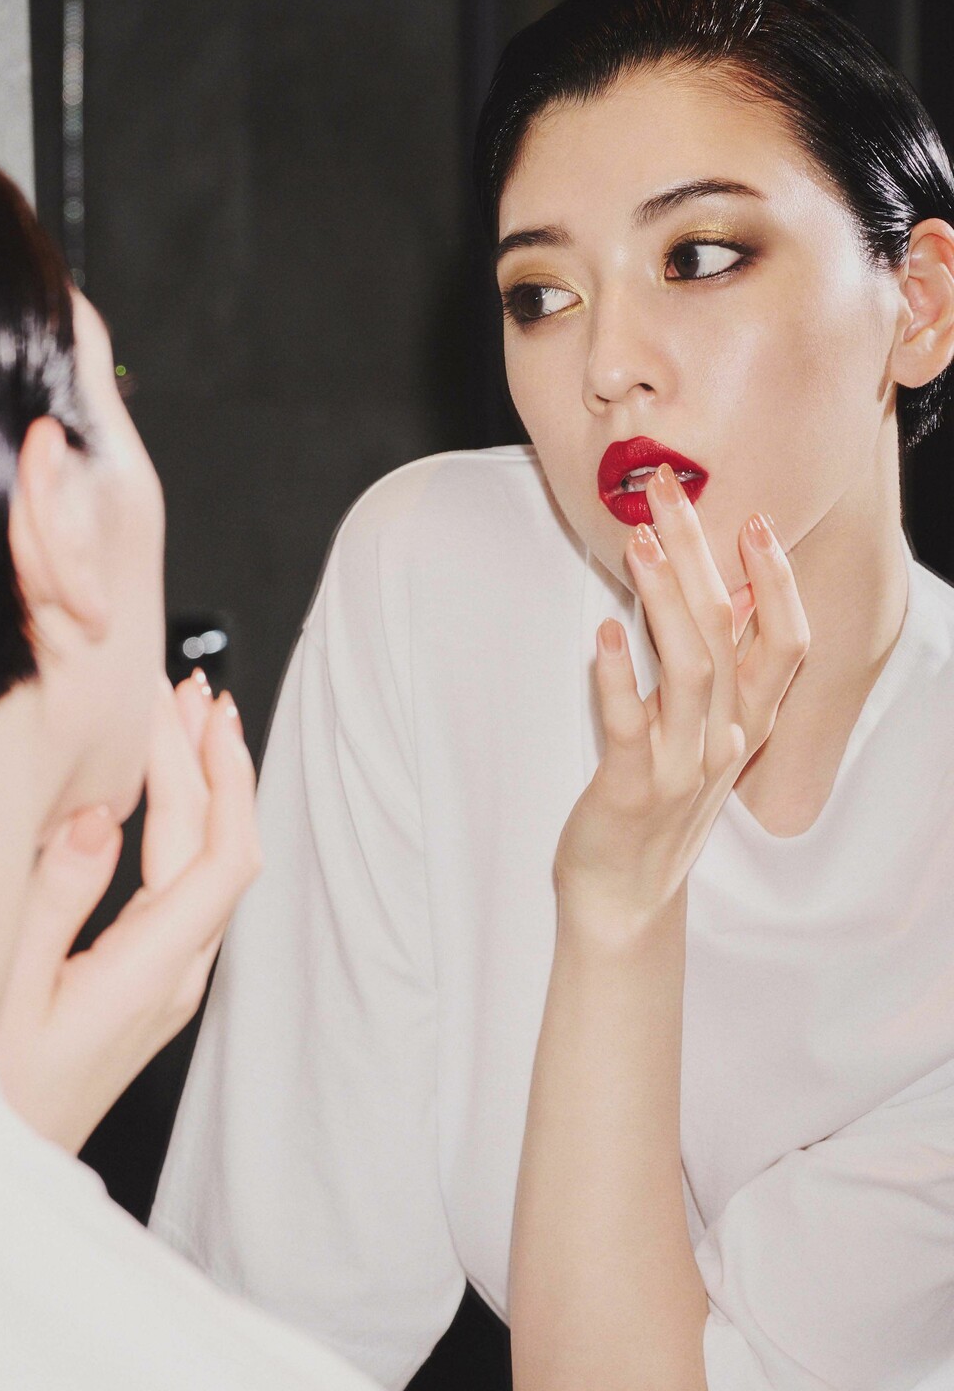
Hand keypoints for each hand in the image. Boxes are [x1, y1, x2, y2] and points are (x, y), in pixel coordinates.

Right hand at [0, 671, 261, 1151]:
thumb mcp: (5, 989)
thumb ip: (53, 899)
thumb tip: (98, 816)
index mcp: (151, 975)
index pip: (222, 854)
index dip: (221, 774)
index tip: (200, 711)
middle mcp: (175, 979)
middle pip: (215, 849)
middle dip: (206, 760)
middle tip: (182, 686)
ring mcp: (165, 987)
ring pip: (204, 868)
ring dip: (196, 790)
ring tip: (177, 722)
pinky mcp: (144, 989)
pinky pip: (181, 891)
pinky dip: (175, 829)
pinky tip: (150, 800)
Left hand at [555, 464, 808, 943]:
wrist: (625, 899)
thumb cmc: (656, 806)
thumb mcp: (703, 738)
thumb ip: (717, 675)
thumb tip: (726, 596)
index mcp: (747, 723)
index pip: (787, 641)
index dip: (777, 579)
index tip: (754, 518)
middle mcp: (725, 740)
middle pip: (729, 631)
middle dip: (701, 553)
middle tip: (668, 491)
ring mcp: (682, 766)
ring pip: (690, 669)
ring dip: (665, 599)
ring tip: (637, 543)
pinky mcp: (631, 789)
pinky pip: (630, 726)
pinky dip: (618, 677)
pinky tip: (603, 635)